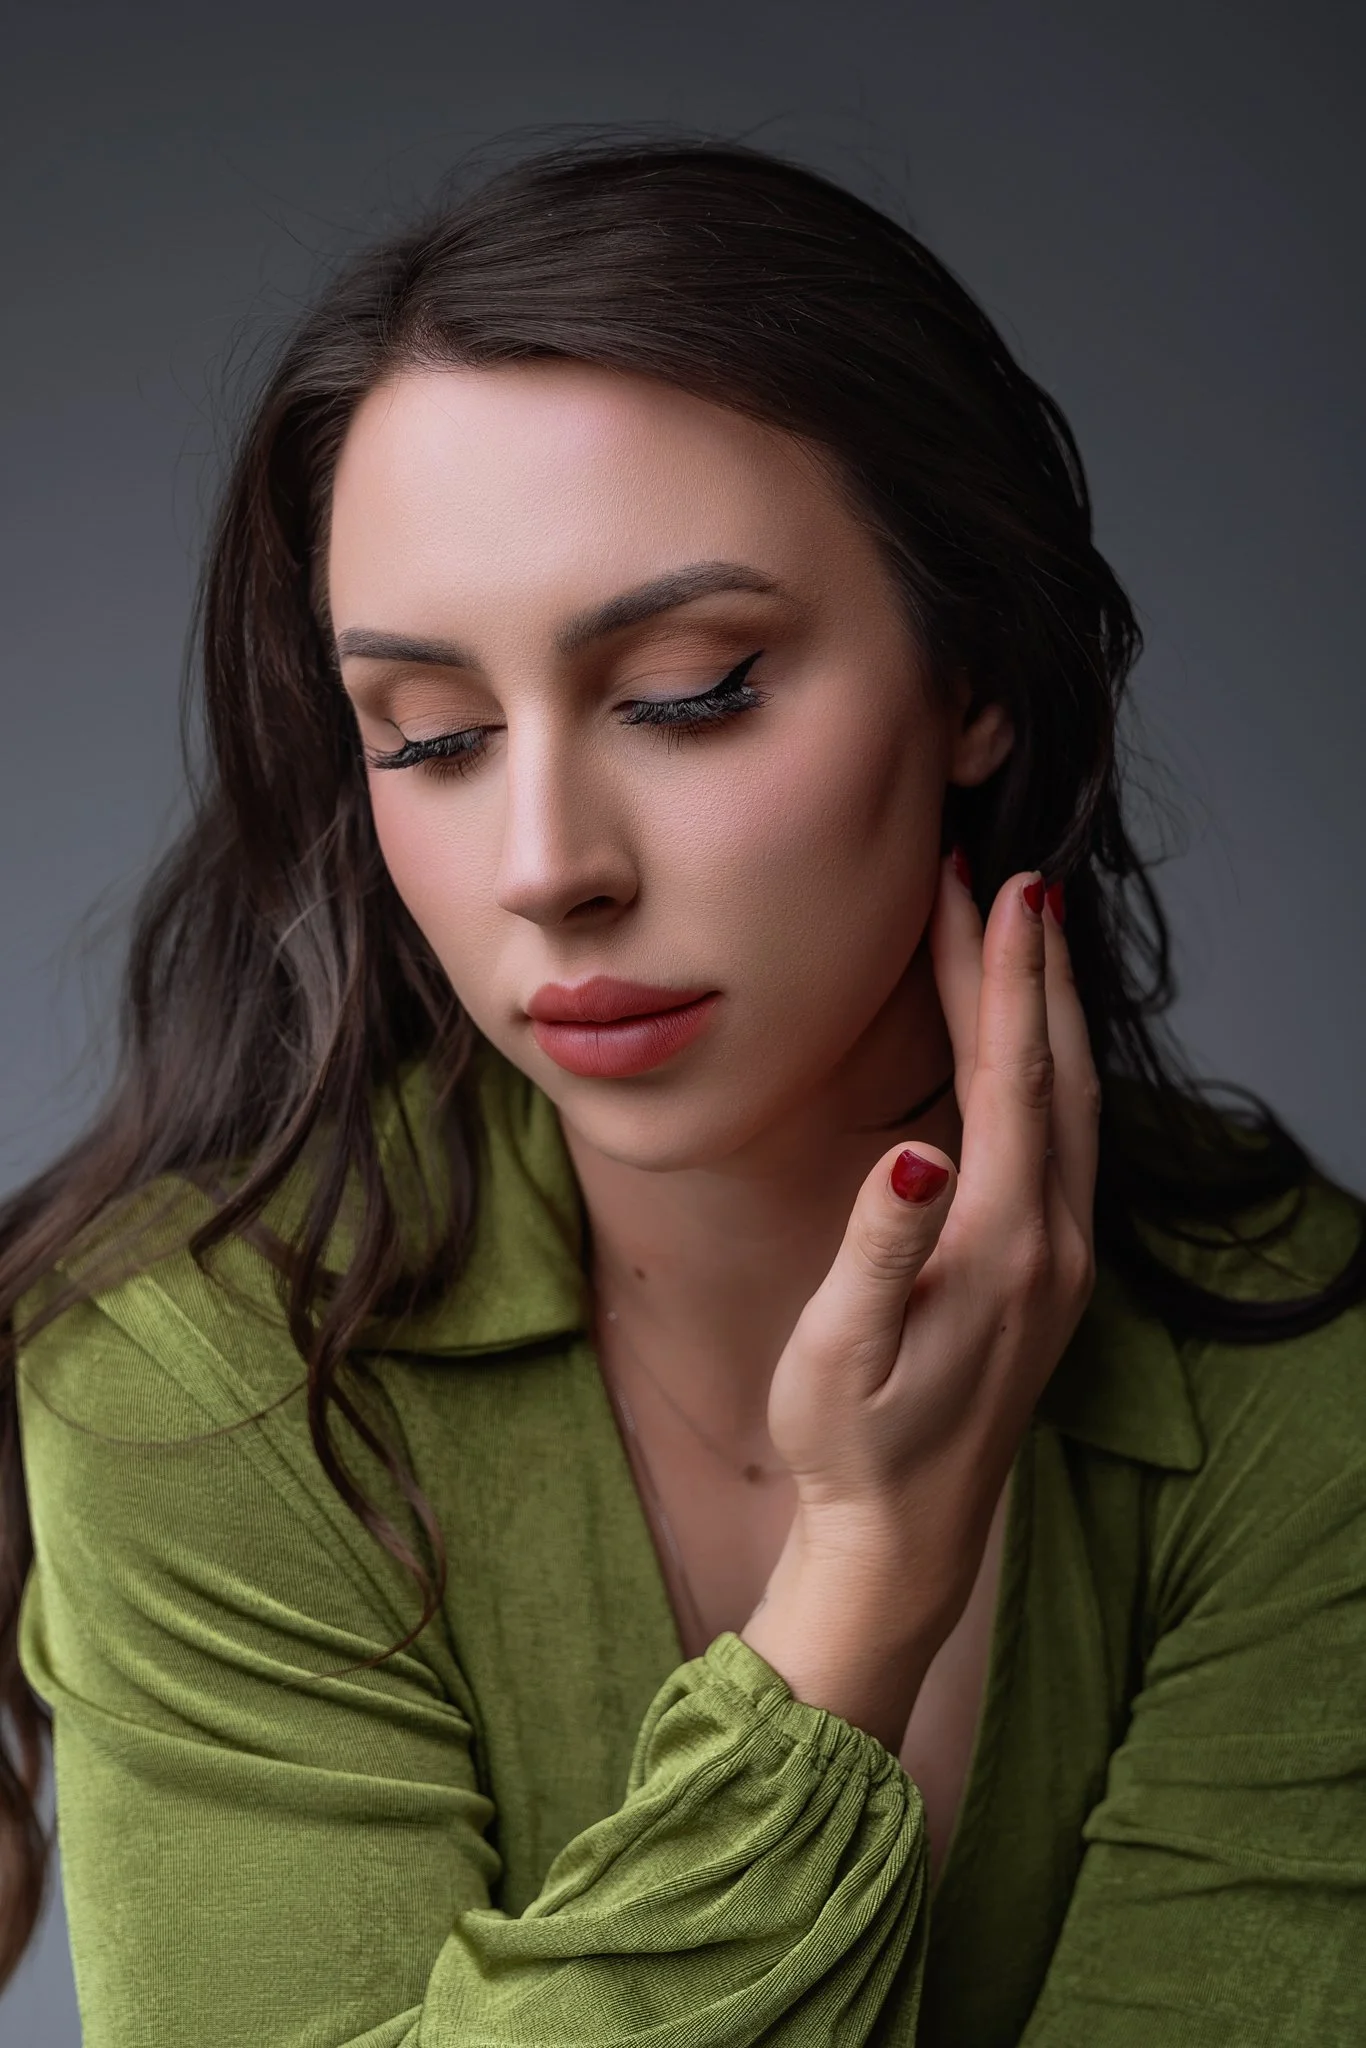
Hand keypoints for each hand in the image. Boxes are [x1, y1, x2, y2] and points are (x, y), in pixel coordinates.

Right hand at [756, 859, 1097, 1663]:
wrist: (902, 1538)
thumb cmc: (852, 1444)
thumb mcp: (842, 1352)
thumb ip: (881, 1249)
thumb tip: (913, 1151)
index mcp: (1001, 1243)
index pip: (1008, 1076)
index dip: (1000, 977)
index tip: (994, 888)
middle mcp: (1052, 1242)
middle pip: (1052, 1073)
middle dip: (1031, 971)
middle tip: (1006, 880)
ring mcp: (1061, 1260)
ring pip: (1071, 1105)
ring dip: (1048, 1015)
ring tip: (1022, 940)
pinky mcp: (1049, 1277)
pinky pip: (1065, 1142)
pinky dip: (1049, 1072)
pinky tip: (1026, 1053)